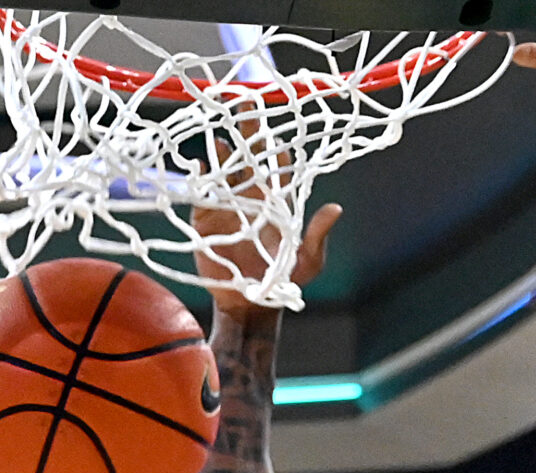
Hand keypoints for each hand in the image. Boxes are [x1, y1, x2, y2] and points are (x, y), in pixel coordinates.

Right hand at [191, 127, 342, 317]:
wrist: (251, 304)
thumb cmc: (285, 282)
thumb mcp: (308, 262)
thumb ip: (317, 236)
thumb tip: (336, 208)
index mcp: (278, 203)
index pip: (278, 168)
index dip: (277, 149)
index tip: (276, 131)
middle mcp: (253, 199)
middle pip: (249, 159)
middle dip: (247, 133)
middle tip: (244, 105)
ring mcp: (228, 207)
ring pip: (224, 170)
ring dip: (222, 152)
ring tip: (221, 137)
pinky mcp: (207, 220)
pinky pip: (201, 193)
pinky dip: (200, 177)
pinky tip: (200, 163)